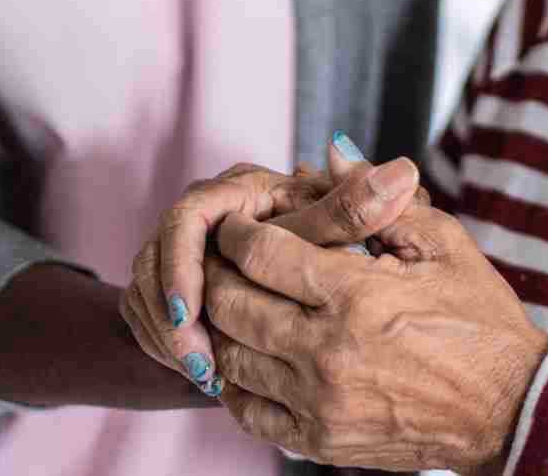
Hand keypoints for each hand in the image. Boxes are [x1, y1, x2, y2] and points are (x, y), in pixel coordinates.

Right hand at [118, 147, 420, 397]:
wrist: (313, 285)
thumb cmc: (334, 249)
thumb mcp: (346, 232)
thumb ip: (362, 209)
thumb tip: (400, 173)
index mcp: (240, 189)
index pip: (188, 217)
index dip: (182, 266)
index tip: (192, 312)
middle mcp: (204, 212)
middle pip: (158, 257)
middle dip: (173, 314)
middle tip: (200, 361)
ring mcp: (180, 247)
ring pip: (147, 289)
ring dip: (170, 336)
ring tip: (205, 374)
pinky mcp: (168, 281)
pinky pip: (147, 313)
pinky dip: (167, 345)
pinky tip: (201, 374)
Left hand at [203, 199, 547, 471]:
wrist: (511, 409)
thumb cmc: (480, 319)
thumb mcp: (442, 244)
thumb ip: (377, 200)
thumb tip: (330, 153)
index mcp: (357, 295)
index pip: (262, 253)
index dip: (238, 231)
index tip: (237, 223)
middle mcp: (329, 352)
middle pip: (232, 304)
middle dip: (216, 272)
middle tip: (219, 257)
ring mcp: (321, 403)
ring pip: (232, 358)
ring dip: (222, 327)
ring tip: (232, 303)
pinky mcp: (322, 442)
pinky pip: (250, 414)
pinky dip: (237, 385)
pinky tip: (250, 360)